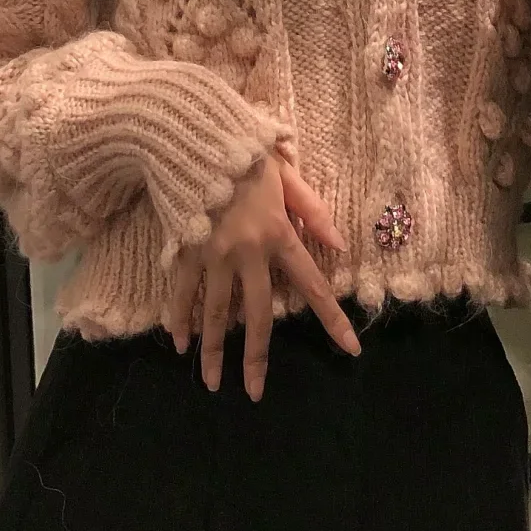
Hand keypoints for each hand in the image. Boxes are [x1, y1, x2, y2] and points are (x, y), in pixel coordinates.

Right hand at [164, 153, 361, 400]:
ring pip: (214, 314)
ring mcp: (213, 254)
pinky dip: (180, 319)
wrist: (192, 136)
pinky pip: (183, 293)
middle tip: (254, 394)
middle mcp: (247, 252)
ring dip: (213, 352)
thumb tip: (341, 245)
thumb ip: (313, 209)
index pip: (312, 285)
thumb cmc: (243, 151)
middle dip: (256, 358)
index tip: (351, 350)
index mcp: (279, 234)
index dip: (333, 319)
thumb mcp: (286, 174)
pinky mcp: (185, 249)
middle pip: (255, 316)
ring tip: (211, 384)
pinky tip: (180, 343)